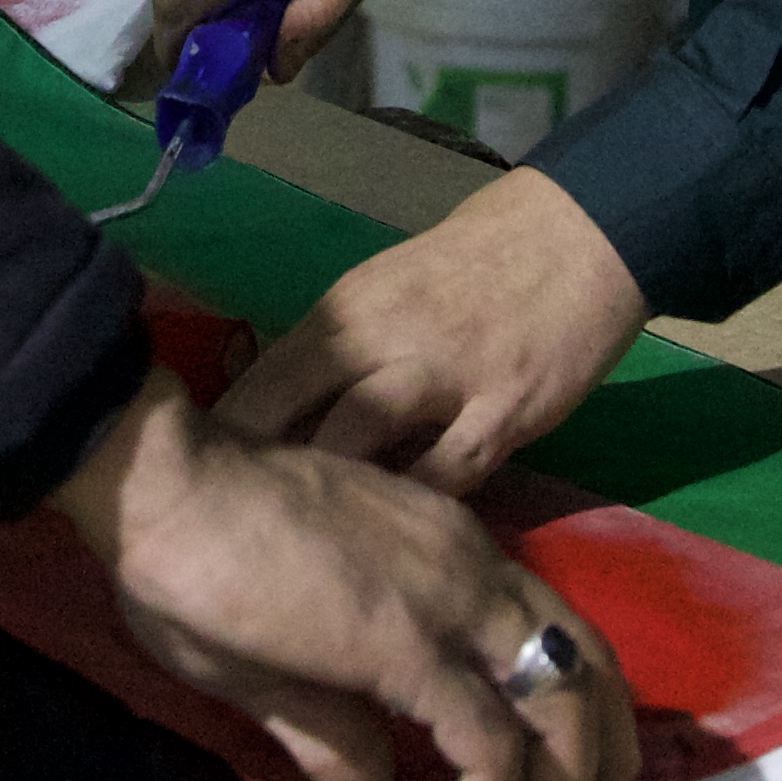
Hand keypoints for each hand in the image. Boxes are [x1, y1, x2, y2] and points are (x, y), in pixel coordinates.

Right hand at [49, 373, 635, 780]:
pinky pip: (491, 745)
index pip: (552, 633)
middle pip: (591, 669)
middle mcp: (475, 569)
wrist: (165, 488)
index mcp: (451, 553)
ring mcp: (453, 604)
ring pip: (565, 707)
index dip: (565, 716)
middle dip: (598, 762)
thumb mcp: (279, 654)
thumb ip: (333, 725)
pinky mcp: (414, 649)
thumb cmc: (202, 552)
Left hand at [216, 169, 649, 496]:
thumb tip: (275, 406)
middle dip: (265, 480)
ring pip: (363, 446)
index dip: (227, 441)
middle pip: (298, 418)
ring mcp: (446, 377)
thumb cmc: (471, 263)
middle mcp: (383, 341)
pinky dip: (420, 507)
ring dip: (335, 495)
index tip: (205, 487)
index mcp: (346, 311)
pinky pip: (449, 475)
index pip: (263, 382)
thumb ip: (335, 349)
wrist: (576, 233)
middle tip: (247, 534)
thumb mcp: (383, 288)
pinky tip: (403, 537)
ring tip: (315, 547)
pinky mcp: (506, 411)